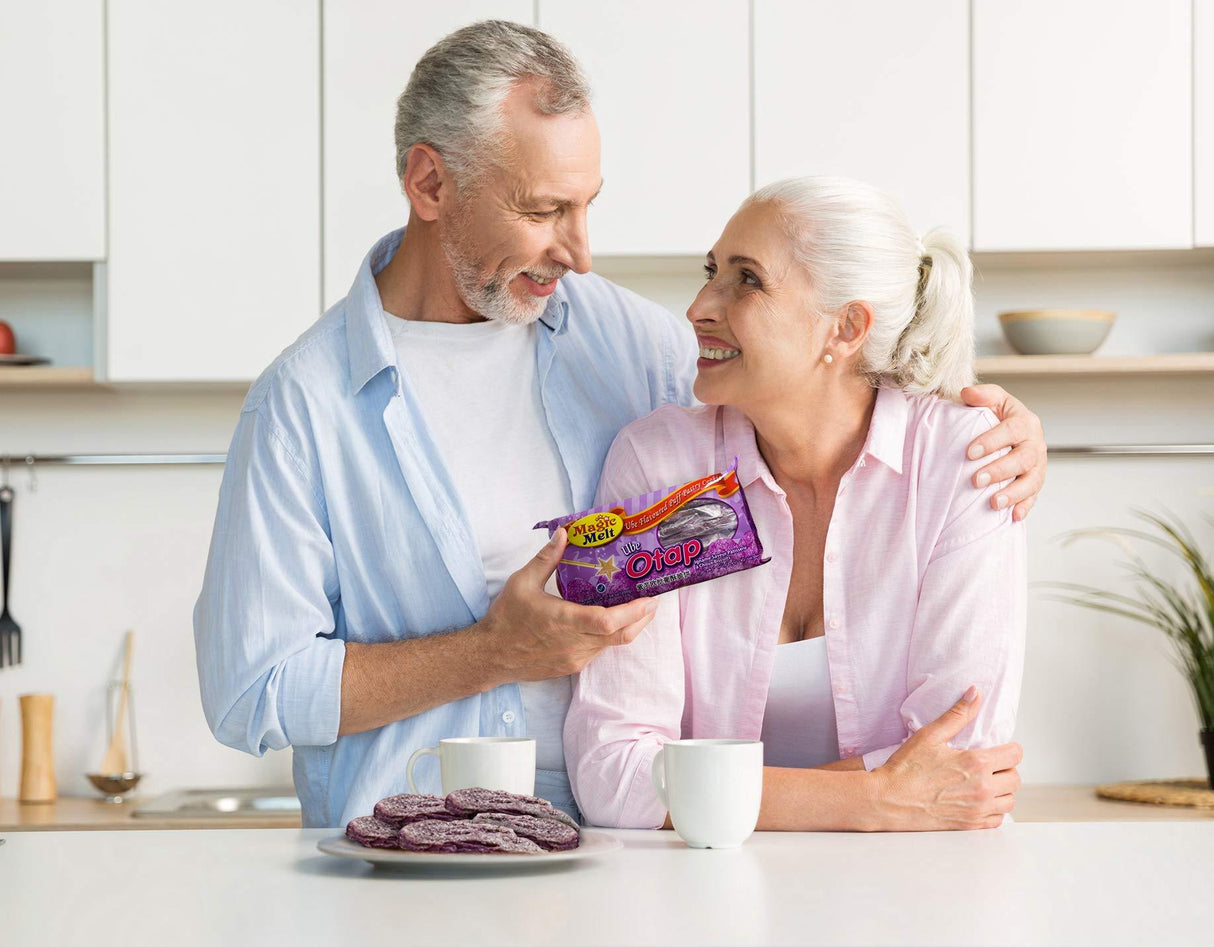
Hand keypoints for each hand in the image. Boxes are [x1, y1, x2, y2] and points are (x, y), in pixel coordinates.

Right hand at [477, 527, 658, 682]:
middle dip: (641, 619)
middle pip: (620, 636)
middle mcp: (574, 644)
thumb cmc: (506, 617)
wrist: (490, 656)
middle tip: (652, 602)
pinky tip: (608, 622)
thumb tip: (563, 534)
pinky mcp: (572, 667)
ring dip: (627, 628)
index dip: (634, 612)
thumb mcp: (522, 582)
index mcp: (564, 621)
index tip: (650, 600)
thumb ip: (546, 559)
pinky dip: (609, 637)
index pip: (608, 621)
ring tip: (636, 608)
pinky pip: (598, 651)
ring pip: (611, 645)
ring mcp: (575, 659)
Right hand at [872, 686, 1021, 830]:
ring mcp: (977, 810)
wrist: (888, 800)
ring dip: (1004, 790)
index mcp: (975, 764)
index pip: (1014, 755)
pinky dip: (995, 810)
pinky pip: (998, 819)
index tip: (1001, 748)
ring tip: (988, 782)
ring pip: (1010, 801)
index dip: (1010, 748)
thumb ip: (957, 714)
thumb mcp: (930, 735)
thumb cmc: (905, 768)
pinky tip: (981, 800)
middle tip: (992, 764)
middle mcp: (982, 789)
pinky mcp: (970, 825)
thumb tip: (974, 693)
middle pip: (1016, 778)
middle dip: (1007, 768)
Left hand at [960, 384, 1046, 522]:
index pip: (1011, 431)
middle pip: (1023, 459)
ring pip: (1032, 481)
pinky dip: (1025, 507)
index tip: (970, 452)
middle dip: (1000, 471)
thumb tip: (966, 393)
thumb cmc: (997, 416)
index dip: (992, 441)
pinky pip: (1033, 497)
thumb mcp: (992, 400)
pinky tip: (1013, 517)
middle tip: (976, 480)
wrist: (1010, 432)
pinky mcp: (1034, 482)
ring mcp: (1037, 466)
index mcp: (1025, 422)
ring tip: (994, 503)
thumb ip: (982, 395)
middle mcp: (1035, 445)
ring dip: (1014, 493)